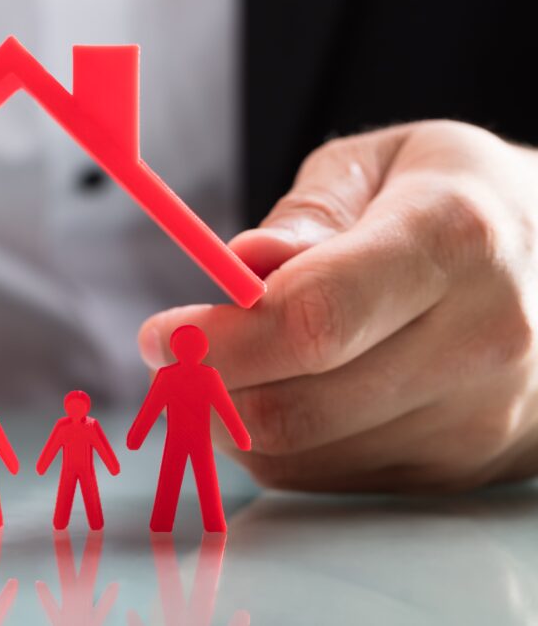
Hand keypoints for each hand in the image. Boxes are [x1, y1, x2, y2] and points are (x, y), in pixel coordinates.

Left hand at [140, 121, 537, 491]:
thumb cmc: (456, 199)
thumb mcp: (383, 163)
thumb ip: (308, 213)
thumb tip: (243, 263)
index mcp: (456, 242)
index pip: (314, 319)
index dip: (218, 338)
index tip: (159, 334)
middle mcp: (480, 341)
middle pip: (298, 405)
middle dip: (207, 384)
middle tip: (171, 352)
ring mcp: (476, 419)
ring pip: (300, 453)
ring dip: (232, 414)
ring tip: (229, 360)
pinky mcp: (457, 467)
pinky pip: (325, 475)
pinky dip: (275, 440)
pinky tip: (280, 388)